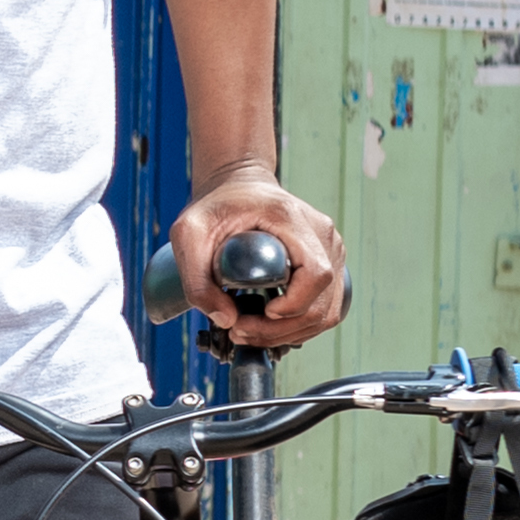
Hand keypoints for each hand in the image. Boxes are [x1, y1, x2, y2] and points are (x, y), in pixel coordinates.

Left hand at [189, 173, 352, 348]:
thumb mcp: (189, 233)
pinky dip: (300, 325)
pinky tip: (270, 326)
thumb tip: (225, 320)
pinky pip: (325, 306)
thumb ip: (196, 279)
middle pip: (323, 302)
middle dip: (282, 329)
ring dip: (291, 333)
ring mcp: (330, 250)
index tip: (262, 312)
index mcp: (292, 220)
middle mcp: (322, 235)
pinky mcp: (329, 263)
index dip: (293, 304)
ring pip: (328, 311)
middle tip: (241, 332)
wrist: (238, 186)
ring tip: (251, 332)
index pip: (316, 273)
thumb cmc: (217, 204)